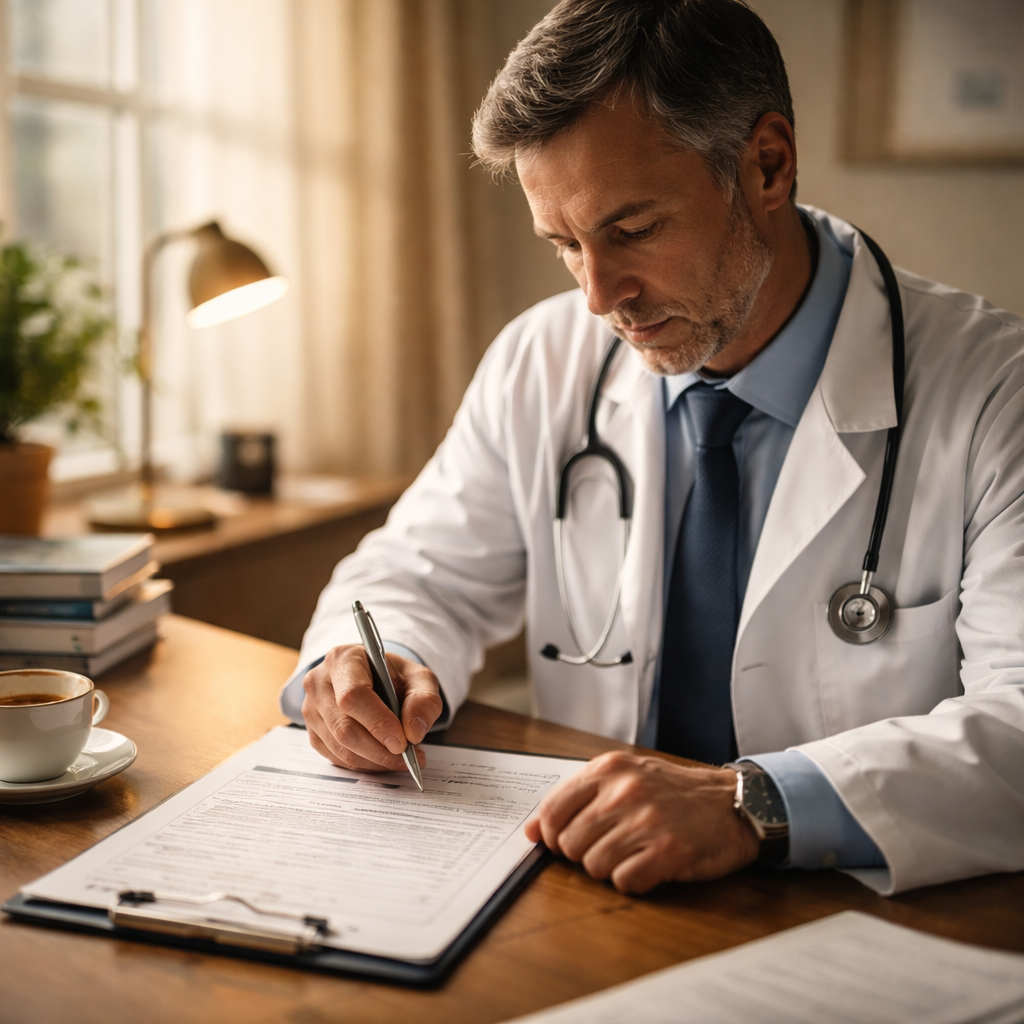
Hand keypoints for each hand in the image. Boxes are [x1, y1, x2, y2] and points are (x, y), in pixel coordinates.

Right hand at [302, 645, 443, 771]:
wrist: (374, 680)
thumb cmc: (393, 677)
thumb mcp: (419, 678)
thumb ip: (424, 700)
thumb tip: (413, 731)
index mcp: (343, 660)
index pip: (353, 695)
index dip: (377, 722)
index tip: (402, 742)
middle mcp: (319, 683)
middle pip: (344, 727)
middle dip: (379, 749)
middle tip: (407, 756)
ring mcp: (312, 709)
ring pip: (340, 747)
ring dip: (374, 761)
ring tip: (401, 759)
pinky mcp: (313, 732)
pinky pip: (336, 758)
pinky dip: (364, 764)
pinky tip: (383, 759)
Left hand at [524, 751, 758, 893]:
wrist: (732, 802)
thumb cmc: (673, 793)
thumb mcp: (623, 779)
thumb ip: (576, 799)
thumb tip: (530, 831)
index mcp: (609, 768)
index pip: (551, 810)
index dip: (550, 835)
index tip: (561, 841)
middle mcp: (625, 791)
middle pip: (569, 843)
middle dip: (583, 854)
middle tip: (611, 845)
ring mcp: (647, 821)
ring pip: (594, 866)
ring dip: (609, 868)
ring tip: (633, 852)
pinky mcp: (668, 851)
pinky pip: (624, 882)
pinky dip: (633, 880)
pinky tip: (649, 864)